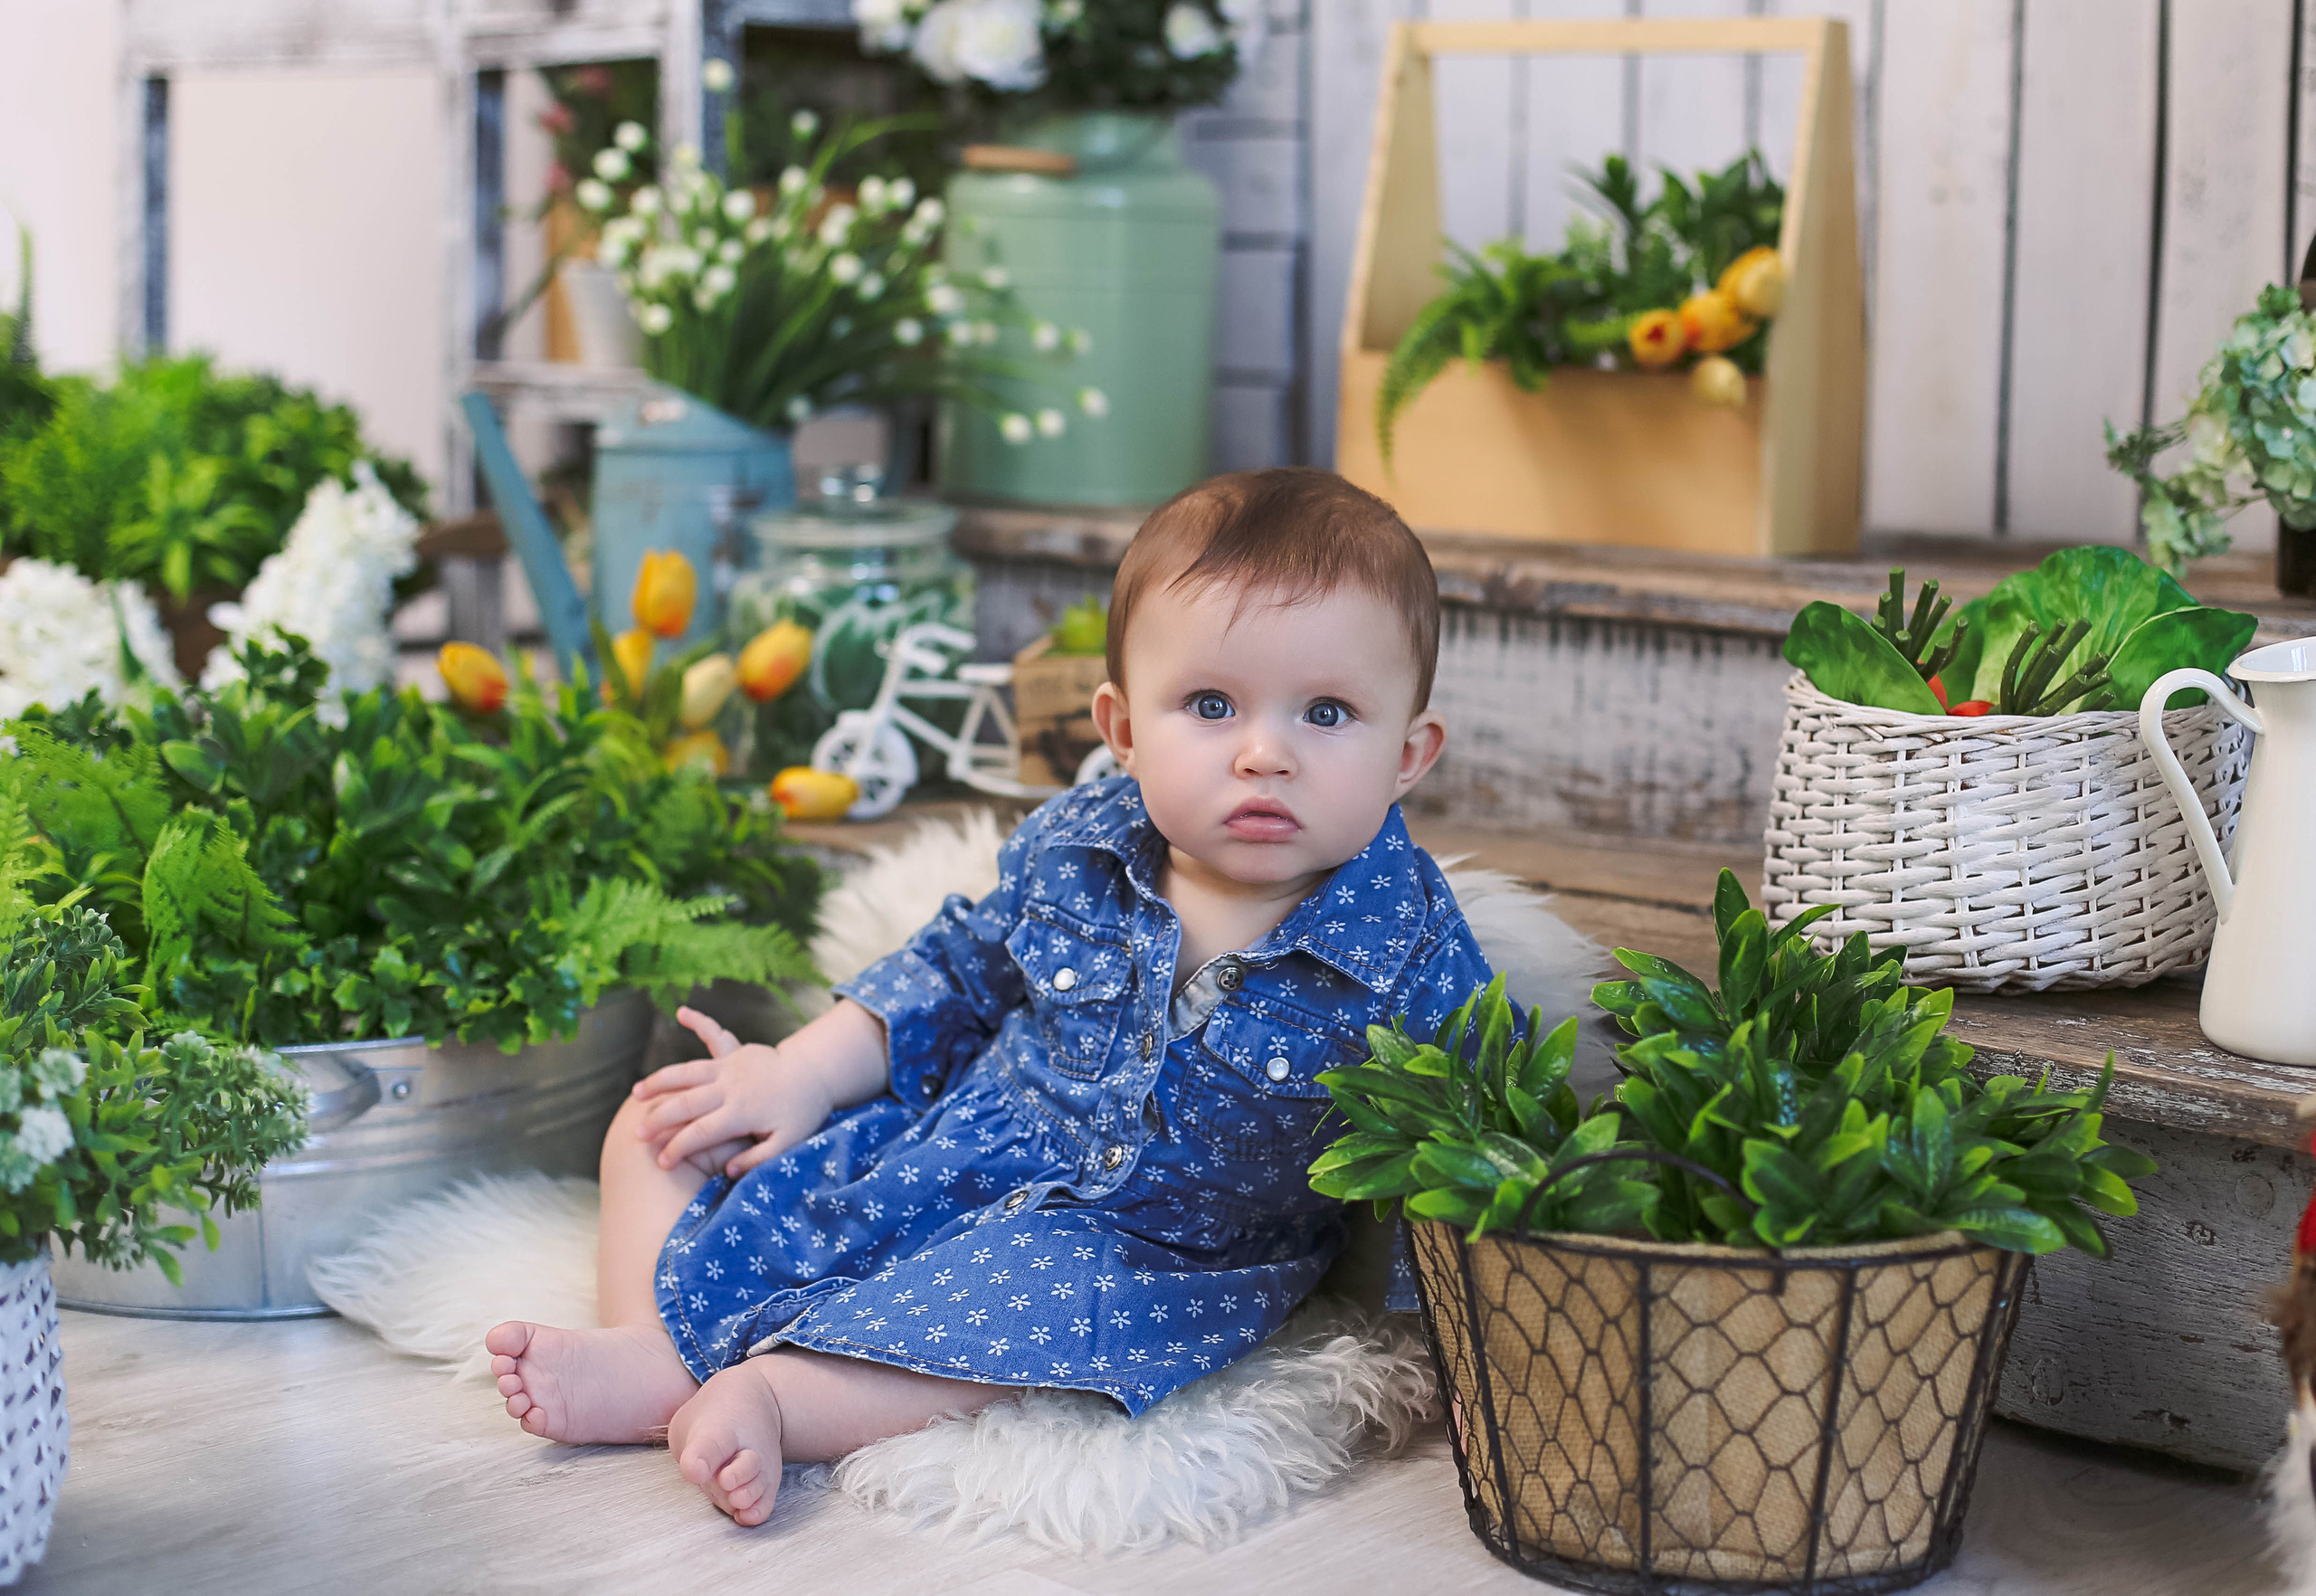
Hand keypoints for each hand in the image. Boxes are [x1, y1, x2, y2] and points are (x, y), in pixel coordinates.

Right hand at [630, 1007, 839, 1178]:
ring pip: (687, 1072)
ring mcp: (731, 1067)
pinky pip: (714, 1035)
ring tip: (636, 1093)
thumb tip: (729, 1172)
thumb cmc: (801, 1113)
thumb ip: (758, 1159)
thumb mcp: (787, 1144)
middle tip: (637, 1135)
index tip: (662, 1162)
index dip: (677, 1148)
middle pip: (685, 1103)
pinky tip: (682, 1013)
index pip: (700, 1133)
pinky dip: (699, 1023)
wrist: (816, 1076)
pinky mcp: (735, 1052)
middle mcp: (731, 1087)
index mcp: (741, 1112)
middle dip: (658, 1119)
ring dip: (660, 1081)